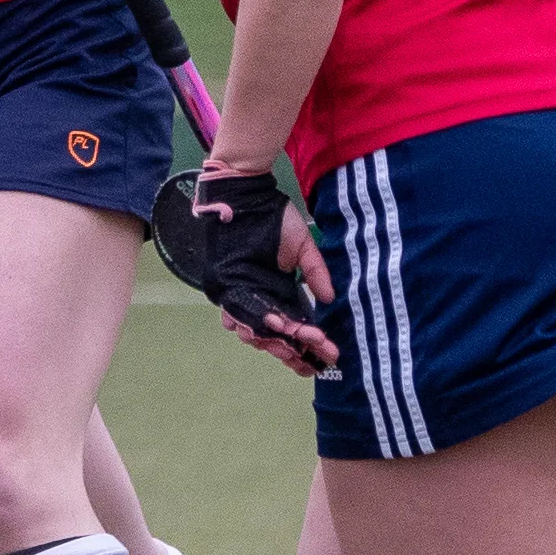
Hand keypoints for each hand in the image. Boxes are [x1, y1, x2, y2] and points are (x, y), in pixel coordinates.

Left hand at [148, 164, 339, 373]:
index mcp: (274, 291)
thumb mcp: (302, 248)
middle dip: (293, 351)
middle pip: (272, 336)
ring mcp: (239, 293)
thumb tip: (329, 298)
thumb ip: (315, 272)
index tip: (328, 355)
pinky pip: (238, 310)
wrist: (249, 195)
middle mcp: (256, 297)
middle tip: (315, 359)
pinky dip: (256, 320)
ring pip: (256, 329)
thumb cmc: (275, 218)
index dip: (306, 343)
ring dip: (277, 339)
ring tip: (300, 344)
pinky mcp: (226, 284)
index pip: (290, 327)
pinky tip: (277, 326)